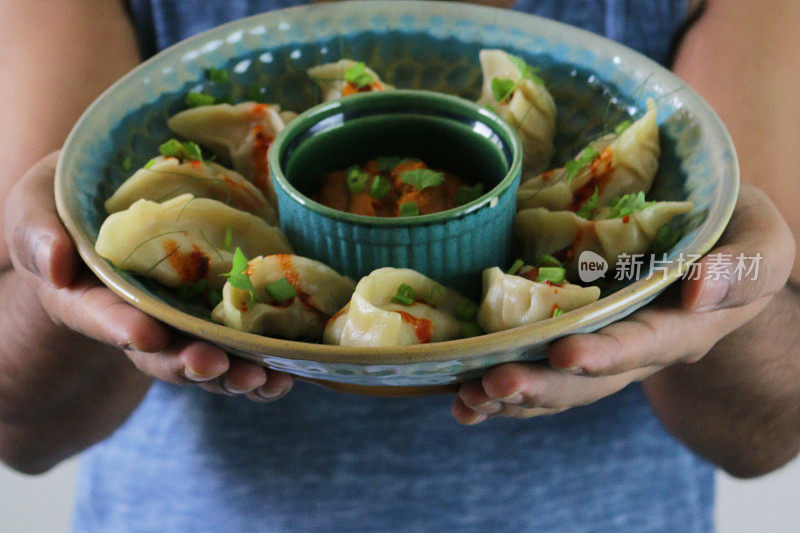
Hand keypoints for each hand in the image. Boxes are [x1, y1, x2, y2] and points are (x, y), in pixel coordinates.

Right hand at [4, 152, 292, 401]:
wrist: (116, 208)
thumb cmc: (71, 204)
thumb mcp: (38, 205)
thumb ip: (37, 232)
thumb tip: (55, 260)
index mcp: (85, 298)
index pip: (100, 316)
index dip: (121, 327)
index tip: (144, 334)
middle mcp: (134, 321)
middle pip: (159, 354)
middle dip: (188, 363)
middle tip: (215, 365)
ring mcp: (177, 326)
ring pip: (202, 360)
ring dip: (232, 375)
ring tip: (261, 379)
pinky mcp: (212, 320)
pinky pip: (236, 350)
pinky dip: (259, 366)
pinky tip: (284, 375)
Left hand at [453, 184, 795, 423]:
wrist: (707, 251)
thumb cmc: (733, 236)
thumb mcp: (760, 239)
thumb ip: (744, 266)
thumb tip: (702, 291)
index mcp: (683, 327)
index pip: (645, 345)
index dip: (606, 353)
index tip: (565, 353)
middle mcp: (637, 349)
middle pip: (588, 381)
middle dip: (540, 386)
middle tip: (492, 385)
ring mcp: (602, 349)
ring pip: (556, 386)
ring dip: (511, 396)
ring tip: (466, 399)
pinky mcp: (571, 340)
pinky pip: (537, 372)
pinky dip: (500, 389)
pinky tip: (461, 397)